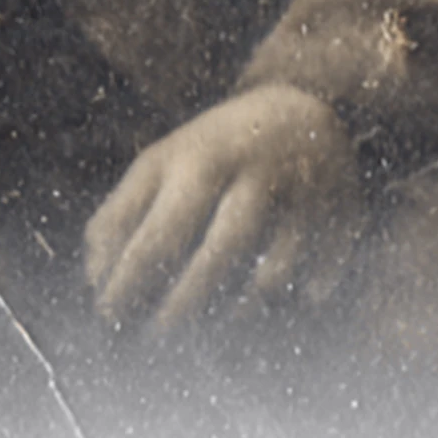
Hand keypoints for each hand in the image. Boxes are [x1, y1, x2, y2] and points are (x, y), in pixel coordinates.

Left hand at [83, 86, 362, 332]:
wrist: (306, 101)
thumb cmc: (213, 150)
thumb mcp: (161, 163)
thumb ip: (118, 215)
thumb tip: (94, 281)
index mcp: (203, 157)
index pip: (163, 228)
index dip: (131, 281)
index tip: (108, 317)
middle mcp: (256, 172)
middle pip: (225, 246)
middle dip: (188, 301)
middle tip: (157, 337)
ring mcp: (305, 193)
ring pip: (276, 269)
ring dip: (240, 310)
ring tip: (211, 330)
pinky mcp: (342, 214)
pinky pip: (320, 277)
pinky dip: (299, 300)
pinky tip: (278, 310)